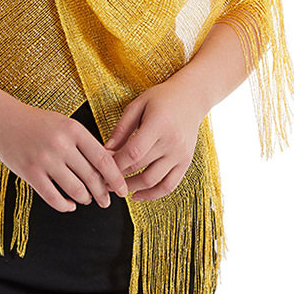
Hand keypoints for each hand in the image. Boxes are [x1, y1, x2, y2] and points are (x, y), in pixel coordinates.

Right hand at [0, 101, 129, 213]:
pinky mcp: (30, 173)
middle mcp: (61, 144)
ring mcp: (45, 160)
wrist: (3, 119)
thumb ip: (85, 143)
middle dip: (103, 194)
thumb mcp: (65, 124)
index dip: (116, 178)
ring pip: (75, 190)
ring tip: (86, 199)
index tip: (123, 190)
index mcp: (74, 130)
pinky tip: (69, 205)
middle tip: (106, 201)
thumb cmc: (38, 123)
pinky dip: (65, 206)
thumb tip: (109, 167)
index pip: (103, 159)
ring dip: (85, 199)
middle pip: (92, 177)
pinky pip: (53, 198)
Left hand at [104, 80, 206, 201]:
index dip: (115, 163)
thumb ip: (122, 128)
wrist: (191, 98)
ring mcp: (180, 154)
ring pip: (153, 181)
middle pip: (140, 167)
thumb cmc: (162, 98)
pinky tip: (137, 195)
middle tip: (103, 179)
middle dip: (118, 176)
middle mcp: (172, 141)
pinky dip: (152, 194)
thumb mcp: (138, 105)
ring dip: (132, 188)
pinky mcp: (185, 163)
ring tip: (117, 187)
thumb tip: (106, 149)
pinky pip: (169, 186)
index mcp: (159, 124)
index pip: (133, 152)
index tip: (101, 166)